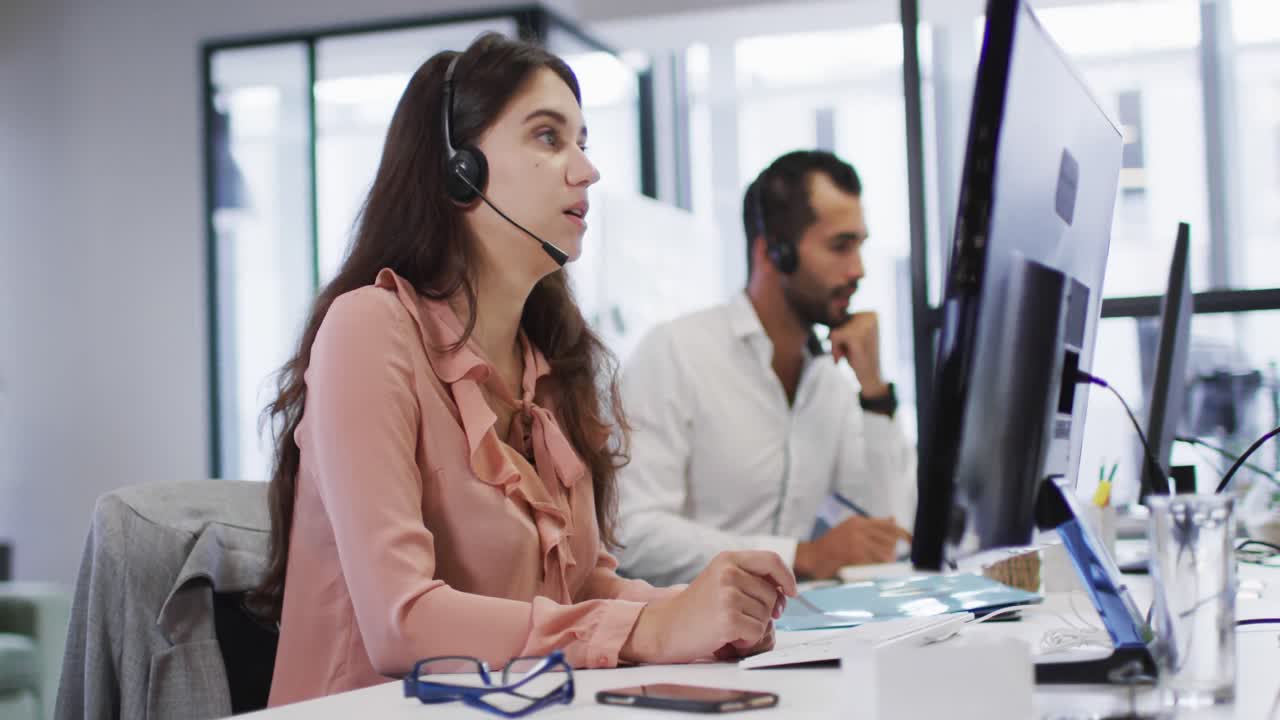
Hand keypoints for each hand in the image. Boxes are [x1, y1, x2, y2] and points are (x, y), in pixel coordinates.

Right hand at [621, 551, 796, 663]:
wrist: (666, 627)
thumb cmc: (697, 608)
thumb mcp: (722, 581)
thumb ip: (751, 579)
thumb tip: (785, 592)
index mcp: (728, 559)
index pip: (771, 560)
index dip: (786, 577)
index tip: (791, 592)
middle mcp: (728, 573)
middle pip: (773, 594)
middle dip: (765, 611)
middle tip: (741, 618)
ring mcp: (728, 595)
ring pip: (767, 616)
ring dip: (753, 627)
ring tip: (728, 626)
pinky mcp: (728, 619)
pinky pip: (757, 633)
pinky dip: (746, 641)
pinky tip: (727, 638)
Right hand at [793, 516, 912, 578]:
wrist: (811, 557)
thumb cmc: (831, 546)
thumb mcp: (850, 529)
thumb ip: (871, 526)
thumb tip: (893, 520)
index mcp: (858, 522)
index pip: (888, 526)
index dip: (903, 534)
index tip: (912, 540)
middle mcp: (858, 529)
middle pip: (889, 541)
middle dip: (891, 552)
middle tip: (886, 560)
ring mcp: (856, 542)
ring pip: (885, 553)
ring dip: (884, 562)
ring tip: (875, 566)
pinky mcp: (854, 555)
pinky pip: (874, 564)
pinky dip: (875, 569)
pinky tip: (868, 571)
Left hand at [829, 312, 887, 396]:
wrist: (871, 379)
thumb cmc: (858, 357)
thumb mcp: (849, 335)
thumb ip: (840, 320)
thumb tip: (831, 303)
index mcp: (871, 313)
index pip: (842, 316)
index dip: (842, 334)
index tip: (854, 346)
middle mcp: (870, 315)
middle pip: (837, 322)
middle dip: (838, 340)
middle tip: (852, 352)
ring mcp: (865, 325)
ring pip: (834, 330)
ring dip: (837, 346)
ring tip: (851, 354)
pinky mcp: (856, 336)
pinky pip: (833, 336)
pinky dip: (836, 349)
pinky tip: (847, 357)